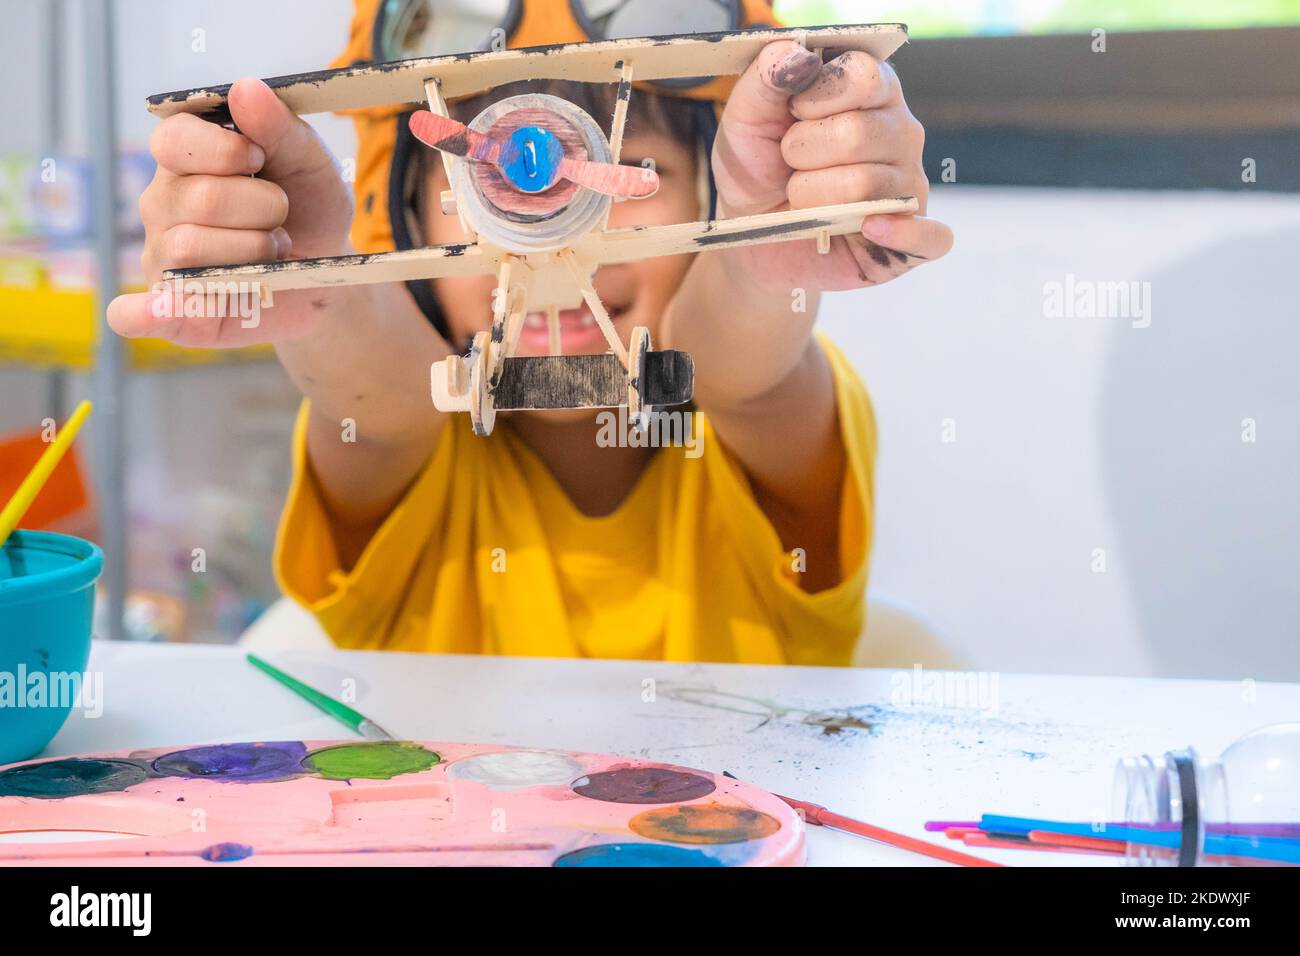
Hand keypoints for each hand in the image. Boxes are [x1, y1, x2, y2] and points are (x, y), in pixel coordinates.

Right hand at [108, 78, 354, 346]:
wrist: (330, 273)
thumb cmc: (310, 210)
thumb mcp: (312, 164)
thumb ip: (281, 128)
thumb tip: (246, 88)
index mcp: (183, 158)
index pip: (174, 141)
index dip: (226, 152)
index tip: (260, 159)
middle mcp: (162, 205)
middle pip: (200, 199)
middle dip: (262, 208)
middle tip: (280, 217)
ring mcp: (163, 258)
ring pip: (192, 250)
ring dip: (253, 251)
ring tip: (271, 251)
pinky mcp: (178, 311)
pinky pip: (148, 314)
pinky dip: (148, 314)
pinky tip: (155, 312)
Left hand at [711, 41, 952, 292]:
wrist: (752, 238)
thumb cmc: (758, 171)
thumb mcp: (746, 119)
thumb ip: (766, 78)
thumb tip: (798, 55)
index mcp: (872, 92)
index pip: (862, 76)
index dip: (815, 98)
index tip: (792, 113)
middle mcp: (901, 133)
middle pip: (859, 133)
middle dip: (803, 153)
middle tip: (791, 164)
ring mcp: (910, 186)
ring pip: (867, 185)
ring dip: (813, 197)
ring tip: (803, 200)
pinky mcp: (913, 239)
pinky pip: (930, 237)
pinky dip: (899, 235)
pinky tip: (869, 229)